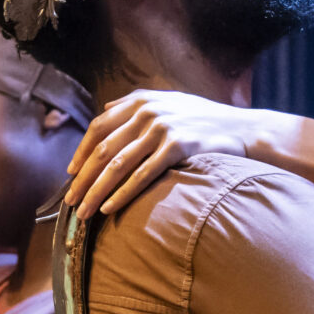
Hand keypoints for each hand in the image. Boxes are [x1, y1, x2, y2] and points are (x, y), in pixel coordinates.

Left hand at [65, 90, 258, 218]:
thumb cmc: (203, 119)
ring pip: (117, 166)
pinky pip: (142, 176)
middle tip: (71, 201)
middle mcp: (147, 112)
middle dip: (83, 179)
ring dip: (96, 192)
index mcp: (140, 100)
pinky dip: (122, 194)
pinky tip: (110, 209)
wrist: (242, 129)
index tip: (71, 174)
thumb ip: (136, 104)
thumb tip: (105, 110)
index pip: (98, 127)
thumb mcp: (168, 101)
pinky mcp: (177, 147)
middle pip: (103, 150)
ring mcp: (162, 129)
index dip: (81, 152)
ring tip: (84, 212)